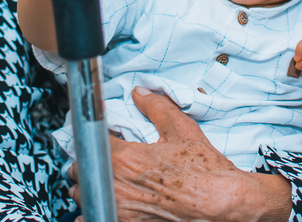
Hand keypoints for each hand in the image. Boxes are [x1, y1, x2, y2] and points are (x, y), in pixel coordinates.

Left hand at [69, 88, 290, 221]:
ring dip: (91, 188)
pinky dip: (95, 211)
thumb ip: (156, 107)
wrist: (222, 204)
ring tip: (110, 182)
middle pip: (80, 173)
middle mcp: (117, 188)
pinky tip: (112, 203)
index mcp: (125, 160)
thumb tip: (139, 93)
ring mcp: (119, 211)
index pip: (90, 143)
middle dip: (90, 164)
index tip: (104, 137)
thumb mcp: (182, 130)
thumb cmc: (205, 171)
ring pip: (83, 197)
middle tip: (107, 160)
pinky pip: (92, 219)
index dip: (96, 138)